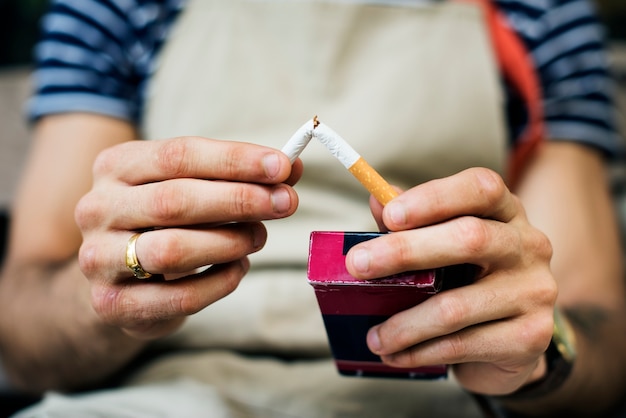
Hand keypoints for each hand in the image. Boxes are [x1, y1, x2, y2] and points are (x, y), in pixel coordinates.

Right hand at [75, 136, 300, 339]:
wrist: (117, 277)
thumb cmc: (164, 222)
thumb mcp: (192, 187)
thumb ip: (238, 177)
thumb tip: (293, 168)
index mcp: (116, 166)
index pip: (179, 155)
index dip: (236, 160)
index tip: (283, 166)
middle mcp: (98, 207)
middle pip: (176, 200)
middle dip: (240, 200)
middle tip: (285, 203)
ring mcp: (99, 258)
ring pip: (174, 249)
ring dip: (231, 242)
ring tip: (259, 236)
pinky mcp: (112, 303)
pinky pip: (180, 296)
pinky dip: (221, 282)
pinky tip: (238, 268)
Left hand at [344, 167, 556, 394]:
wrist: (512, 343)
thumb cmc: (467, 281)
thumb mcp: (443, 246)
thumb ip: (411, 223)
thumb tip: (375, 200)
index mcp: (507, 212)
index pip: (482, 188)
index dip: (435, 198)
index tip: (389, 216)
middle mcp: (529, 246)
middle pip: (469, 238)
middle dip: (404, 251)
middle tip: (357, 266)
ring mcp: (534, 291)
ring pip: (457, 305)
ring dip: (404, 324)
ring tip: (373, 336)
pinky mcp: (531, 336)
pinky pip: (462, 344)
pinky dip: (419, 351)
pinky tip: (396, 354)